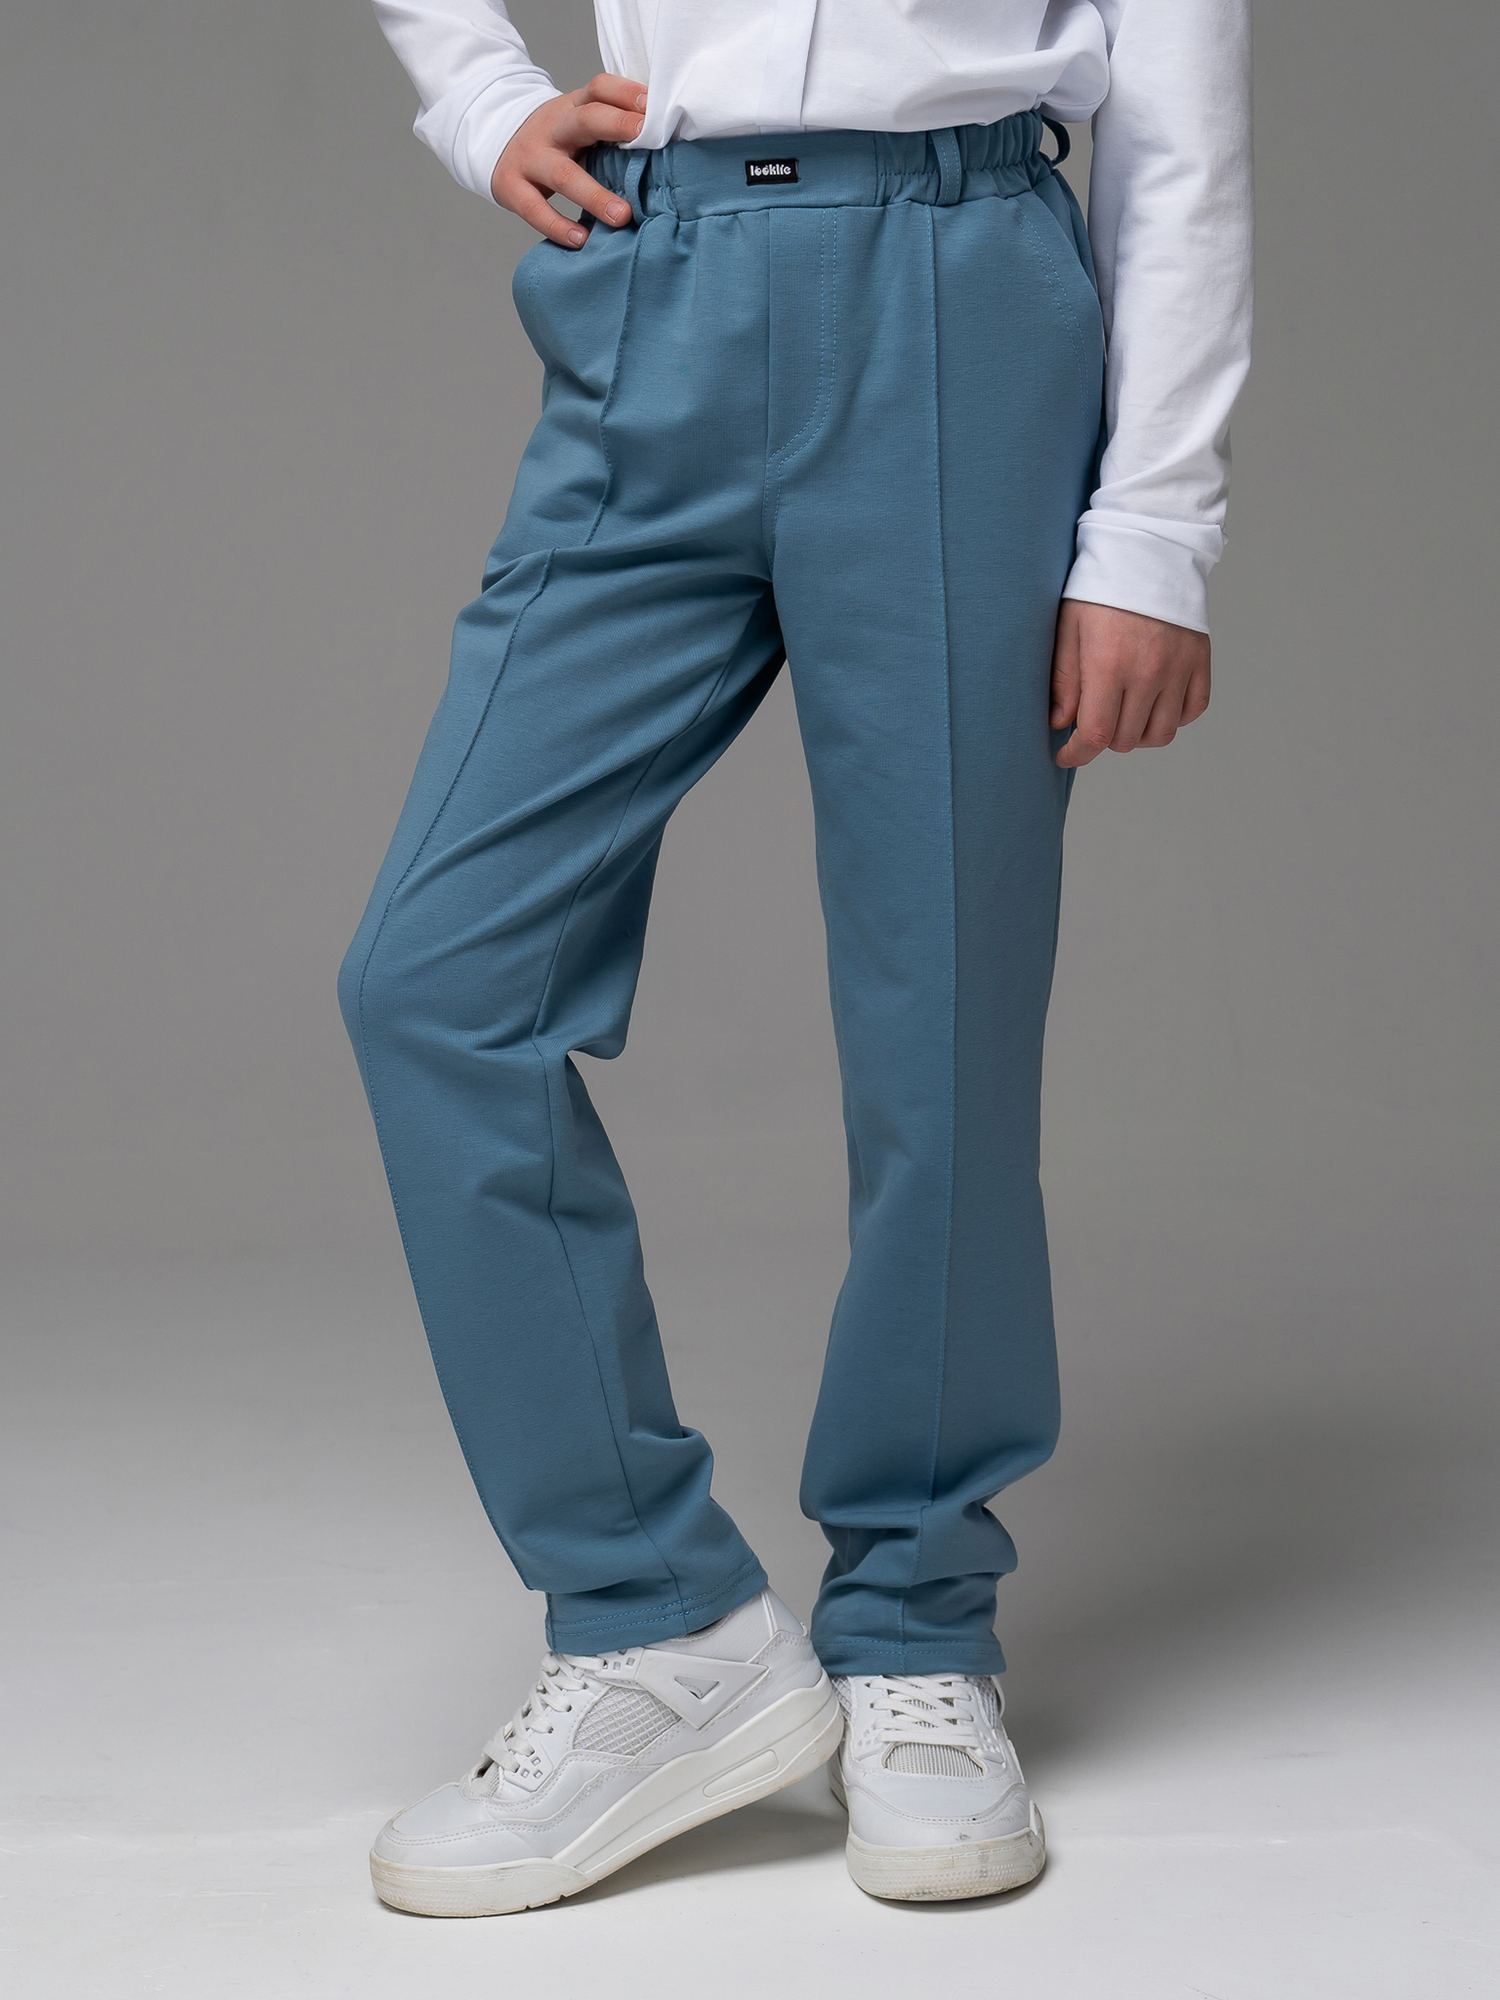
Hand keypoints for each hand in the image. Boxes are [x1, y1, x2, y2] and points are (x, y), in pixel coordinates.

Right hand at [490, 75, 647, 246]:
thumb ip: (610, 130)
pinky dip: (558, 226)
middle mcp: (551, 128)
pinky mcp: (512, 187)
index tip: (654, 107)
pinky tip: (582, 240)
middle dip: (617, 126)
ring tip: (622, 216)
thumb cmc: (554, 141)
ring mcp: (530, 157)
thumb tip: (664, 144)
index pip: (599, 89)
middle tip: (648, 140)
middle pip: (584, 120)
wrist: (495, 142)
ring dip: (594, 196)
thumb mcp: (577, 124)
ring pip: (563, 175)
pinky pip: (536, 210)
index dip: (626, 93)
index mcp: (572, 107)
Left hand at [1051, 602, 1210, 768]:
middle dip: (1103, 737)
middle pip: (1126, 739)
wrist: (1149, 548)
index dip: (1076, 754)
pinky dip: (1173, 716)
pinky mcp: (1200, 661)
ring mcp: (1179, 668)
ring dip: (1138, 733)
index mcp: (1109, 665)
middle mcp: (1148, 672)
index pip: (1095, 735)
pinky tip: (1154, 702)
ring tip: (1122, 713)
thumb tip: (1060, 724)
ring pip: (1161, 734)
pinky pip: (1192, 710)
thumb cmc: (1101, 586)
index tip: (1065, 754)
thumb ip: (1063, 680)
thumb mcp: (1069, 628)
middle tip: (1092, 717)